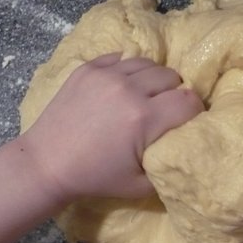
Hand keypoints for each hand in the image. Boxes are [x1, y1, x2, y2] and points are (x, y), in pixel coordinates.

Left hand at [18, 53, 203, 204]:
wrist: (47, 163)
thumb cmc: (97, 177)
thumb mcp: (141, 185)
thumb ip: (170, 165)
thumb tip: (190, 150)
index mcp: (144, 119)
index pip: (189, 100)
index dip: (195, 111)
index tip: (187, 121)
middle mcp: (128, 90)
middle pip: (172, 76)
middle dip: (175, 92)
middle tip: (165, 110)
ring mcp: (106, 75)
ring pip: (149, 63)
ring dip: (154, 79)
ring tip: (146, 96)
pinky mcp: (88, 68)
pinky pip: (123, 57)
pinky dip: (130, 70)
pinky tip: (124, 87)